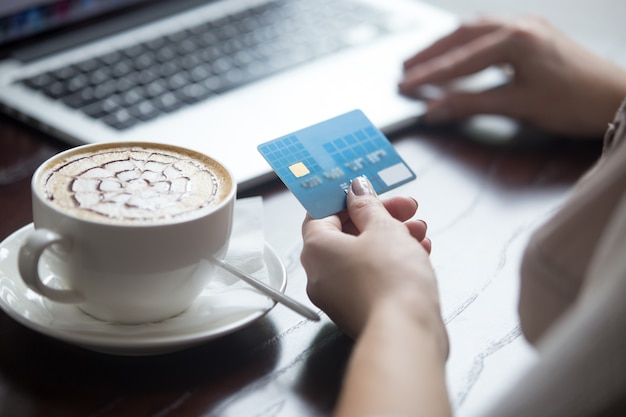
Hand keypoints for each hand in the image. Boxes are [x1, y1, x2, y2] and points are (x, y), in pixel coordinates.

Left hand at [301, 176, 445, 349]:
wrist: (406, 333)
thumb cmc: (391, 279)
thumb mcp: (383, 228)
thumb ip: (368, 205)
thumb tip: (356, 190)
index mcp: (316, 249)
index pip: (321, 212)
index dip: (347, 198)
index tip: (369, 190)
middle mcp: (320, 273)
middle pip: (346, 233)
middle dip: (380, 216)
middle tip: (406, 207)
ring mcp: (339, 295)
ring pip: (363, 255)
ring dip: (392, 237)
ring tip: (420, 229)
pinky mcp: (359, 309)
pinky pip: (371, 276)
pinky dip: (392, 261)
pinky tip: (420, 252)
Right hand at [398, 15, 625, 137]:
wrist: (615, 99)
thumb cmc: (574, 103)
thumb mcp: (517, 105)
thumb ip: (470, 105)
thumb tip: (434, 110)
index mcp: (517, 40)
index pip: (461, 60)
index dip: (429, 75)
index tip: (405, 85)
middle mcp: (521, 25)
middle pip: (463, 35)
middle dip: (431, 53)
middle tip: (406, 68)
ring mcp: (529, 26)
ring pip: (475, 31)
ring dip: (447, 45)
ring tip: (424, 60)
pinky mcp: (534, 34)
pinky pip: (491, 34)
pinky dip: (467, 45)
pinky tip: (458, 53)